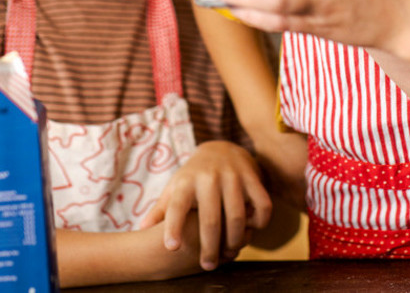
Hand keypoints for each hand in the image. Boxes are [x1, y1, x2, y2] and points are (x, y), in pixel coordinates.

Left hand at [140, 141, 271, 270]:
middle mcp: (210, 178)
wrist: (221, 148)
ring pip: (237, 215)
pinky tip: (252, 230)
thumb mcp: (175, 188)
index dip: (174, 227)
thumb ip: (161, 209)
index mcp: (186, 182)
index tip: (172, 248)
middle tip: (208, 266)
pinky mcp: (253, 177)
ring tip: (229, 253)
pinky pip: (262, 204)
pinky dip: (260, 222)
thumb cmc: (194, 177)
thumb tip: (141, 229)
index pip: (177, 205)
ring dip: (235, 240)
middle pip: (210, 219)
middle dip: (209, 248)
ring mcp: (233, 176)